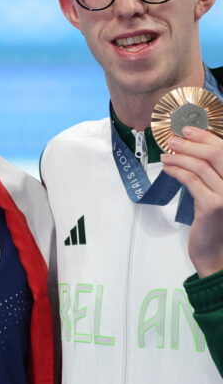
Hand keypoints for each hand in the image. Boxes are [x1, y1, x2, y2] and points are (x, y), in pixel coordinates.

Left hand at [161, 126, 222, 276]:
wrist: (218, 254)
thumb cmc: (218, 224)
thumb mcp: (220, 194)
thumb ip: (214, 175)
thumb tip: (194, 151)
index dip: (208, 137)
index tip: (190, 130)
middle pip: (217, 153)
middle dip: (192, 143)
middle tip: (173, 139)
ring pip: (200, 166)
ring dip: (179, 157)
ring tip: (166, 156)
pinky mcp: (213, 205)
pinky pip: (191, 180)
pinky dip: (176, 171)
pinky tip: (168, 169)